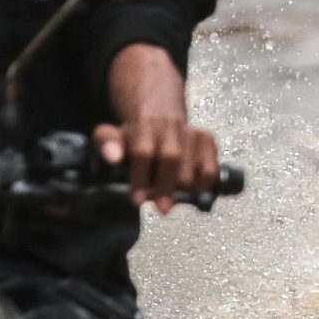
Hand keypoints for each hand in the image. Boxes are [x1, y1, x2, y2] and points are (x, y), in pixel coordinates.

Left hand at [101, 42, 220, 210]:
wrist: (157, 111)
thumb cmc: (134, 133)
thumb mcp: (112, 133)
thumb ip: (107, 143)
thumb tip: (113, 157)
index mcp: (143, 125)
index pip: (143, 151)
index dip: (141, 178)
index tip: (138, 200)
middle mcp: (169, 126)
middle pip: (171, 157)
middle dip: (165, 187)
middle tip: (161, 207)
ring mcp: (191, 132)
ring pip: (192, 166)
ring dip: (182, 189)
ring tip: (173, 198)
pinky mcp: (207, 139)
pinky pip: (211, 169)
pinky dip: (204, 184)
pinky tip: (192, 190)